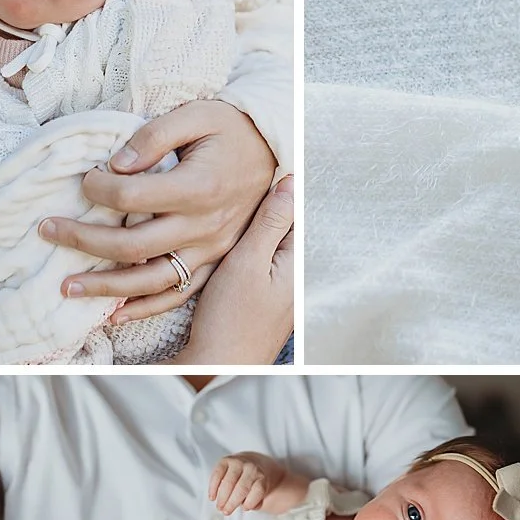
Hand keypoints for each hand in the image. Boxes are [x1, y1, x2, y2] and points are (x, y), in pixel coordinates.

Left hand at [40, 100, 276, 323]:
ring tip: (67, 287)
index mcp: (199, 188)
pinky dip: (145, 308)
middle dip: (82, 241)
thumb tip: (116, 163)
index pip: (132, 197)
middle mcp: (206, 225)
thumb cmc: (231, 129)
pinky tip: (113, 314)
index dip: (98, 188)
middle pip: (133, 246)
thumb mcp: (197, 115)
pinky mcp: (215, 260)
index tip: (84, 178)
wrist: (273, 148)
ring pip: (152, 279)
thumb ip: (154, 135)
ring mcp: (211, 248)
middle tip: (47, 230)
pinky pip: (179, 292)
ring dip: (107, 287)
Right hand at [171, 173, 292, 363]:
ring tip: (239, 187)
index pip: (300, 208)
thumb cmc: (232, 319)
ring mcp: (280, 281)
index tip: (266, 157)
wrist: (220, 363)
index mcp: (299, 260)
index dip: (283, 181)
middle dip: (269, 196)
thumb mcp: (249, 263)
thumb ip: (271, 224)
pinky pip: (258, 253)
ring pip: (268, 235)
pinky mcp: (262, 290)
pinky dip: (247, 238)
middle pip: (284, 220)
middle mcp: (296, 270)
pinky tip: (231, 224)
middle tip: (252, 165)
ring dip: (255, 216)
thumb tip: (291, 183)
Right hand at [207, 452, 282, 513]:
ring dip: (222, 497)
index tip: (244, 508)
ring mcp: (238, 462)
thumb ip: (257, 501)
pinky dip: (213, 487)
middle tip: (226, 512)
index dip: (251, 502)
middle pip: (242, 488)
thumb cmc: (256, 482)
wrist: (255, 462)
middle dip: (232, 503)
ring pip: (228, 482)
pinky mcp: (225, 460)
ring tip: (219, 507)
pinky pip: (217, 474)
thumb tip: (245, 506)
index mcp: (262, 477)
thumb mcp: (262, 492)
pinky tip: (212, 497)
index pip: (258, 490)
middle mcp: (251, 468)